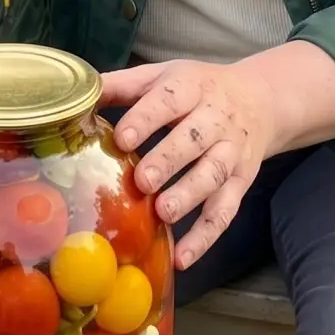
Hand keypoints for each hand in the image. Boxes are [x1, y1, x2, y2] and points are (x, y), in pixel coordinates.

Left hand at [98, 60, 273, 268]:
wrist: (259, 100)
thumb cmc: (197, 90)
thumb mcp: (162, 77)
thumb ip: (121, 86)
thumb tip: (75, 99)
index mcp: (191, 88)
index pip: (170, 101)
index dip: (147, 118)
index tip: (123, 138)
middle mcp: (216, 119)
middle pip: (194, 139)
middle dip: (169, 160)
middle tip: (142, 181)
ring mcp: (231, 152)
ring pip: (213, 175)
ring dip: (189, 196)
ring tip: (163, 213)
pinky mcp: (241, 182)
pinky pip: (226, 212)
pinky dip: (205, 238)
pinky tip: (182, 258)